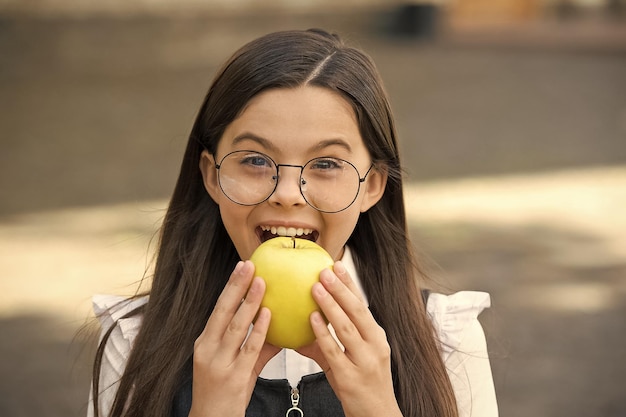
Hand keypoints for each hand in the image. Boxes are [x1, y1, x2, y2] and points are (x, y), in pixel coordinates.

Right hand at [189, 261, 279, 416]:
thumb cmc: (222, 391)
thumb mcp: (232, 364)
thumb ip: (255, 345)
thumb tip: (277, 327)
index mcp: (205, 342)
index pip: (217, 309)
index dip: (230, 287)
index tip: (241, 267)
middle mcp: (208, 349)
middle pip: (223, 311)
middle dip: (236, 286)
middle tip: (249, 265)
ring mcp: (220, 362)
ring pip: (235, 326)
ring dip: (249, 303)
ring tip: (261, 282)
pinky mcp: (234, 376)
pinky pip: (249, 348)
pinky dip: (259, 329)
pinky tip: (268, 314)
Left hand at [297, 261, 402, 416]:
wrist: (377, 415)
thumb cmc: (363, 384)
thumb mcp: (353, 358)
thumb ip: (331, 342)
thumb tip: (304, 324)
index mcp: (376, 337)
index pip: (362, 304)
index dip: (349, 284)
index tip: (337, 264)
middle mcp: (375, 345)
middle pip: (357, 311)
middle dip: (341, 288)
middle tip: (324, 270)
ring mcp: (364, 361)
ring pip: (346, 327)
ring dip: (331, 305)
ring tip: (316, 287)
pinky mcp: (351, 377)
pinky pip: (334, 350)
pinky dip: (323, 333)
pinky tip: (312, 319)